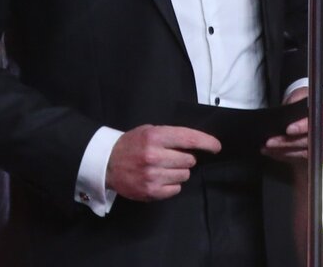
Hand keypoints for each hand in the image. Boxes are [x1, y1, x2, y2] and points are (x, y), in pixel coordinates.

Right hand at [106, 125, 220, 200]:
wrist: (106, 163)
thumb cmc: (131, 144)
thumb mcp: (149, 131)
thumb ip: (171, 136)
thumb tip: (195, 144)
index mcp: (155, 137)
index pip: (189, 138)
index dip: (206, 142)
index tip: (216, 146)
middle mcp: (155, 156)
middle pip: (189, 160)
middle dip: (185, 158)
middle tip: (171, 157)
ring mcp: (153, 175)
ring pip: (184, 175)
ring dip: (178, 171)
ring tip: (163, 168)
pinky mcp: (151, 191)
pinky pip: (175, 189)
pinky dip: (171, 185)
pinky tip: (159, 178)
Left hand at [262, 87, 322, 162]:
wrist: (314, 107)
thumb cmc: (309, 100)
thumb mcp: (302, 95)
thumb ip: (298, 105)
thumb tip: (287, 119)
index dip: (305, 126)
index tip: (288, 130)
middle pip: (315, 140)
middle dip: (290, 142)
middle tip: (271, 142)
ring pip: (310, 152)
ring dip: (287, 151)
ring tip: (270, 148)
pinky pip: (309, 160)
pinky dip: (291, 156)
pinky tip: (278, 152)